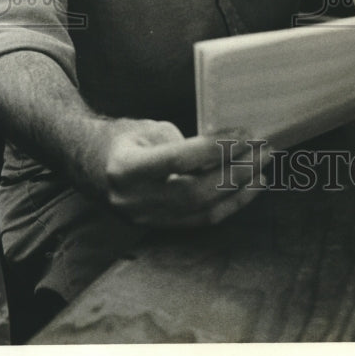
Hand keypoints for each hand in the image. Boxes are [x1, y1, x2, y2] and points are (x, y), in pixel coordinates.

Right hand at [92, 119, 271, 227]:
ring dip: (239, 191)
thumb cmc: (123, 138)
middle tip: (264, 151)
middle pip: (196, 191)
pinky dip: (229, 206)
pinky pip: (199, 222)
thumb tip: (228, 146)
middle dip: (236, 171)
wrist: (90, 164)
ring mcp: (145, 218)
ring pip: (202, 212)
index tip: (244, 135)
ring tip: (263, 169)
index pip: (179, 159)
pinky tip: (249, 188)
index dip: (215, 148)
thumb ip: (184, 142)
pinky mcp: (158, 226)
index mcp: (127, 168)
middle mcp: (134, 199)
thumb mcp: (148, 128)